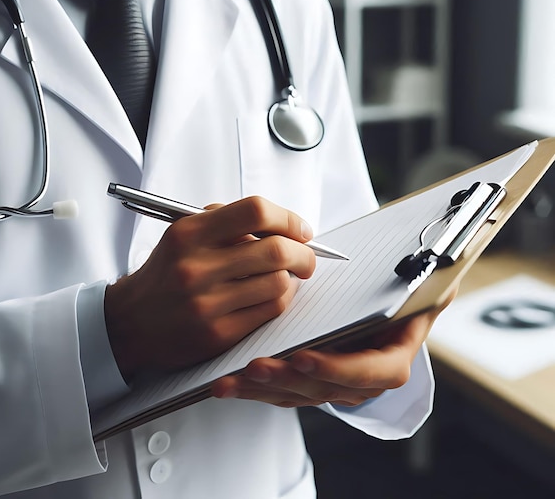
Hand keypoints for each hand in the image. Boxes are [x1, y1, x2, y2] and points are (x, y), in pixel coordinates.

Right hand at [105, 196, 316, 382]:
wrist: (131, 322)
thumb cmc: (167, 273)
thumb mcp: (184, 234)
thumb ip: (227, 221)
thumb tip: (283, 225)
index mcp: (189, 233)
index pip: (255, 211)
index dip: (287, 218)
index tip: (300, 229)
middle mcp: (196, 266)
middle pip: (276, 250)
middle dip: (303, 252)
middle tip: (306, 255)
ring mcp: (207, 303)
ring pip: (279, 283)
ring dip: (293, 278)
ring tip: (286, 276)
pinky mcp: (218, 333)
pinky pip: (270, 311)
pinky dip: (282, 299)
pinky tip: (275, 294)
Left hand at [211, 286, 457, 406]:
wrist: (390, 291)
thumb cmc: (403, 284)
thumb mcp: (421, 280)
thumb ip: (426, 282)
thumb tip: (438, 275)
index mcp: (394, 354)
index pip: (372, 372)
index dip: (338, 369)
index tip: (304, 358)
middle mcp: (365, 375)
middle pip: (326, 388)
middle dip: (288, 380)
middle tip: (254, 367)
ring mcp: (336, 380)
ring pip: (300, 392)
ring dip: (264, 388)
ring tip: (230, 380)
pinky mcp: (311, 376)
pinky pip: (285, 387)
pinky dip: (257, 386)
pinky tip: (229, 381)